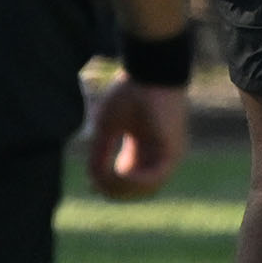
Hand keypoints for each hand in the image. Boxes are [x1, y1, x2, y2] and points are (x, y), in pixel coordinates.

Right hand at [87, 77, 188, 199]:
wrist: (151, 71)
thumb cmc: (129, 92)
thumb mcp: (107, 126)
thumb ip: (99, 152)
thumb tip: (92, 179)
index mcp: (144, 145)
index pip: (128, 176)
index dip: (109, 185)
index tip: (90, 186)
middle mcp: (157, 153)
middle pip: (137, 187)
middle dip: (114, 191)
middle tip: (94, 185)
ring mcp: (167, 154)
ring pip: (146, 188)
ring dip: (122, 189)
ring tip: (103, 180)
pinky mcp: (172, 152)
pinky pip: (154, 179)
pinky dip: (133, 183)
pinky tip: (116, 177)